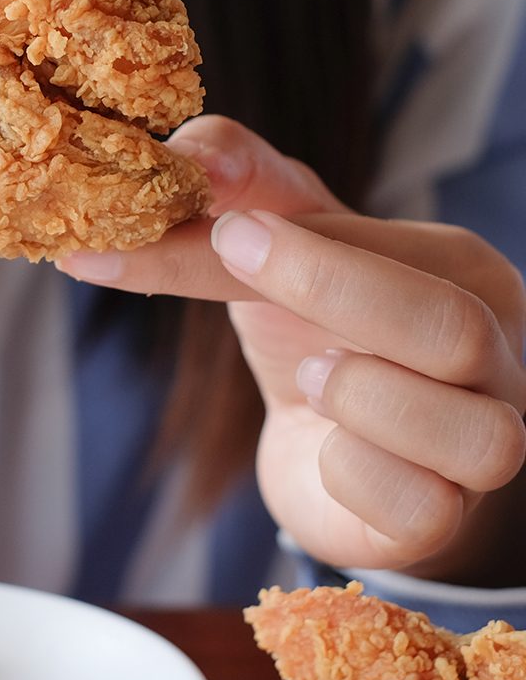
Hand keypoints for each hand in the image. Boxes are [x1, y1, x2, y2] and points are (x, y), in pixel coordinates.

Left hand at [58, 115, 525, 577]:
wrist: (336, 456)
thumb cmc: (316, 334)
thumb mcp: (279, 248)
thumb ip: (241, 190)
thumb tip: (184, 156)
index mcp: (457, 272)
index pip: (383, 245)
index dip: (290, 236)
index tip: (201, 213)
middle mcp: (497, 355)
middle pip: (449, 326)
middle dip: (327, 288)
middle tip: (231, 256)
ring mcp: (485, 446)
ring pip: (470, 434)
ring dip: (361, 398)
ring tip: (311, 376)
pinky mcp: (447, 522)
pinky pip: (421, 509)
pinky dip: (354, 477)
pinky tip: (327, 450)